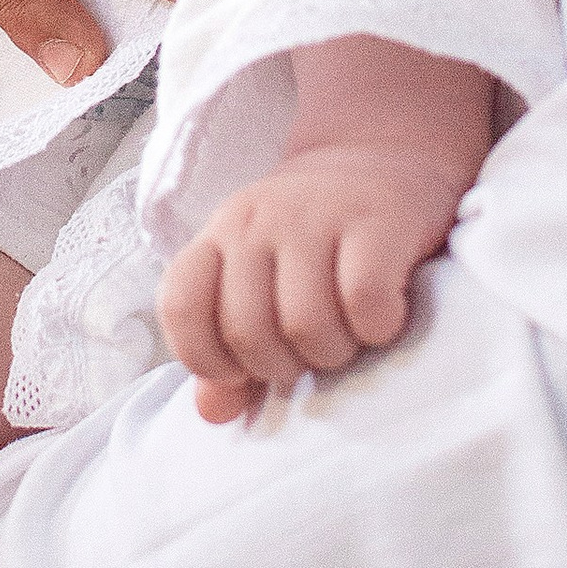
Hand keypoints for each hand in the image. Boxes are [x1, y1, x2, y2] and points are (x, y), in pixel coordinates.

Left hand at [161, 144, 469, 422]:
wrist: (385, 155)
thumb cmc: (318, 239)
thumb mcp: (261, 281)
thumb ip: (229, 350)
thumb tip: (212, 412)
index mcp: (219, 236)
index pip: (181, 305)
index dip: (207, 358)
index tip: (246, 370)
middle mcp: (257, 221)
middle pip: (248, 332)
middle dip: (284, 367)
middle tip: (311, 353)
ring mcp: (316, 216)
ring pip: (305, 324)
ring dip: (333, 353)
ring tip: (348, 337)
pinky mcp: (378, 221)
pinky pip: (364, 302)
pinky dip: (377, 328)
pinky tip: (384, 318)